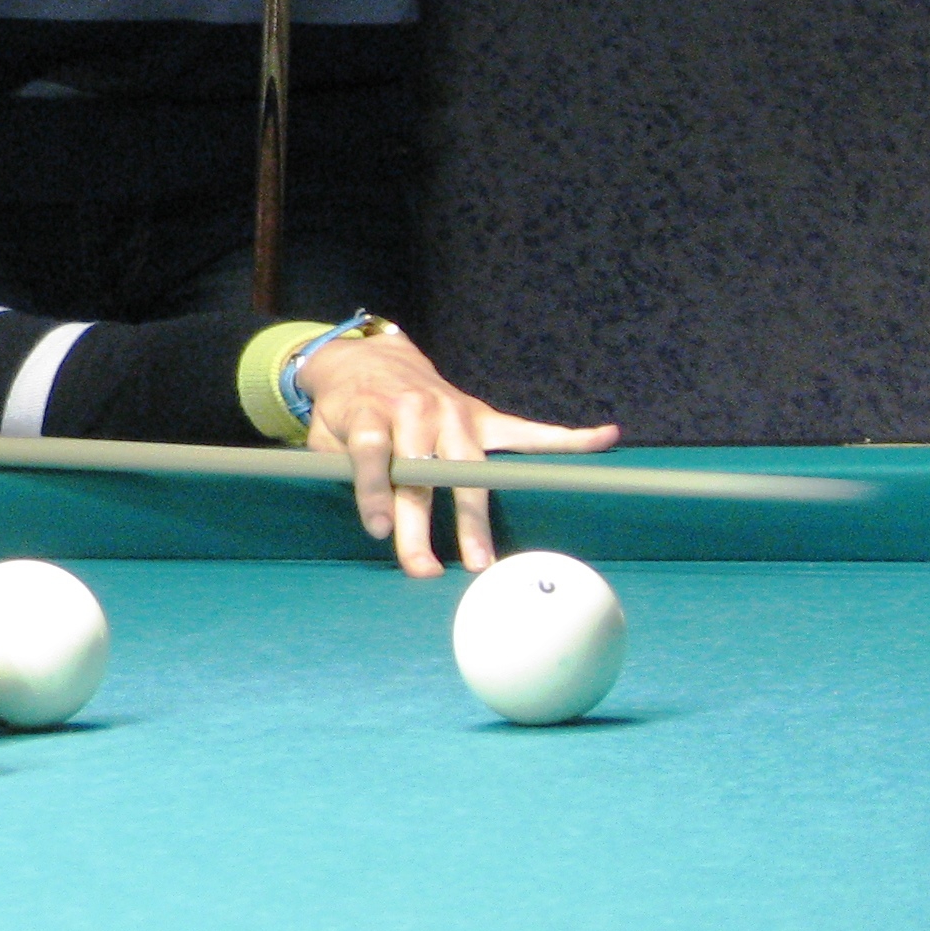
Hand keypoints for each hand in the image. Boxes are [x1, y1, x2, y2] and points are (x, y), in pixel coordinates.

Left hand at [297, 329, 619, 577]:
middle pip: (423, 474)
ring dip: (475, 518)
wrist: (372, 359)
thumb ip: (335, 466)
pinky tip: (605, 438)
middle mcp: (417, 411)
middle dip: (421, 525)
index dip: (373, 491)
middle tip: (425, 570)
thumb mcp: (324, 432)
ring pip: (470, 470)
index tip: (375, 528)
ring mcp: (455, 414)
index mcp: (372, 413)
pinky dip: (569, 438)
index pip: (374, 454)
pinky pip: (530, 431)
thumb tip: (350, 510)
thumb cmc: (346, 409)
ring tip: (482, 559)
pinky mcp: (481, 417)